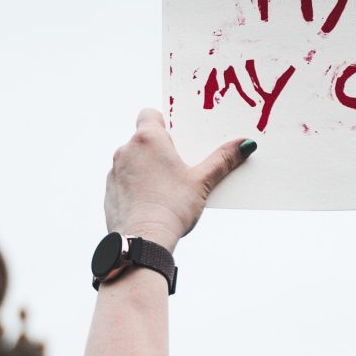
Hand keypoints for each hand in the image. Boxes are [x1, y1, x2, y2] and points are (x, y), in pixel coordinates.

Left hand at [103, 109, 253, 249]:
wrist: (143, 241)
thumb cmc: (172, 208)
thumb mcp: (202, 182)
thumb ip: (222, 160)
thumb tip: (246, 144)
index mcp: (148, 138)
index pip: (150, 114)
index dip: (163, 123)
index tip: (174, 139)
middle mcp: (126, 150)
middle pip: (142, 139)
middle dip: (158, 150)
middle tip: (176, 168)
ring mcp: (115, 171)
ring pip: (131, 161)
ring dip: (144, 169)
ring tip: (163, 190)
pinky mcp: (109, 193)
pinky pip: (123, 183)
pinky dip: (134, 189)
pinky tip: (149, 204)